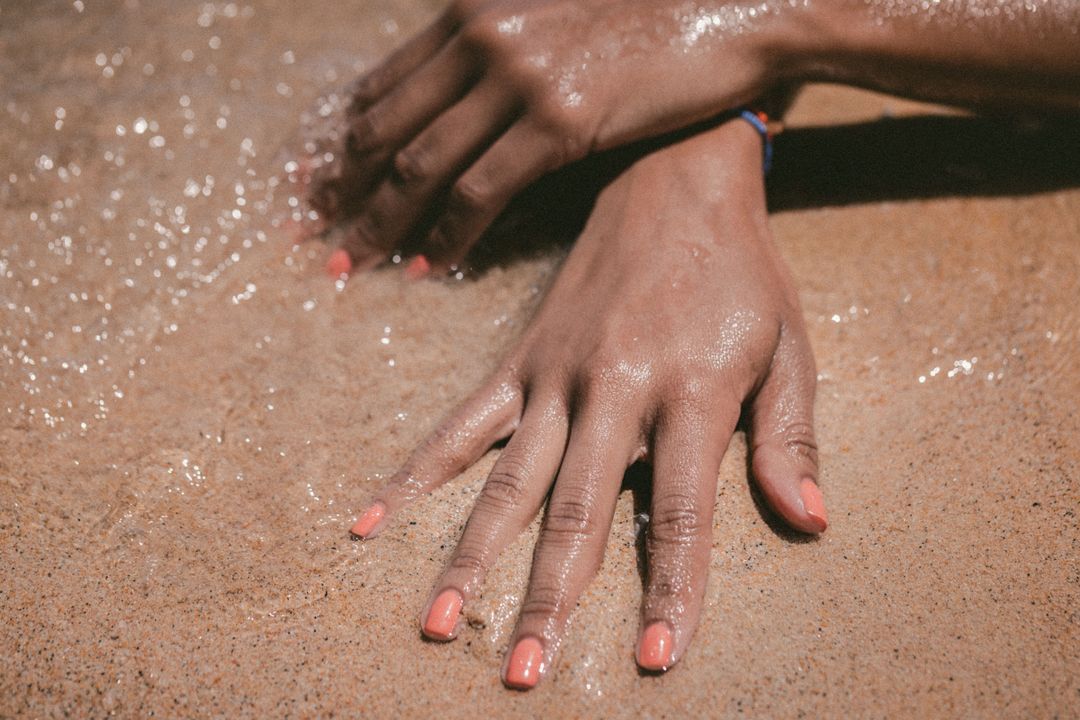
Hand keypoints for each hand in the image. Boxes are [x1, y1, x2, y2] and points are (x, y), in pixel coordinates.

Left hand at [309, 0, 801, 274]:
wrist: (730, 2)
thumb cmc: (646, 15)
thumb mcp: (555, 17)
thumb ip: (500, 48)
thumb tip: (462, 102)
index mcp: (472, 10)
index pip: (384, 84)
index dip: (344, 142)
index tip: (320, 185)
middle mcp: (482, 37)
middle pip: (386, 126)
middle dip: (343, 188)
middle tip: (315, 233)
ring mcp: (519, 77)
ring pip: (421, 164)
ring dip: (381, 222)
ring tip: (353, 264)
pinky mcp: (559, 120)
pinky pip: (480, 190)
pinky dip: (446, 233)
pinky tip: (427, 265)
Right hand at [348, 118, 826, 687]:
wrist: (673, 178)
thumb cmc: (741, 270)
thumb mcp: (789, 345)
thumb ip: (789, 436)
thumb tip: (811, 521)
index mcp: (690, 390)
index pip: (681, 510)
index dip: (671, 588)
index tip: (657, 657)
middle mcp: (613, 387)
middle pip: (577, 509)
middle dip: (550, 598)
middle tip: (523, 671)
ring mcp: (555, 373)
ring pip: (508, 478)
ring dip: (471, 554)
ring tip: (438, 622)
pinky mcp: (521, 359)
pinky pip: (462, 424)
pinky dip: (417, 472)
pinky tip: (374, 518)